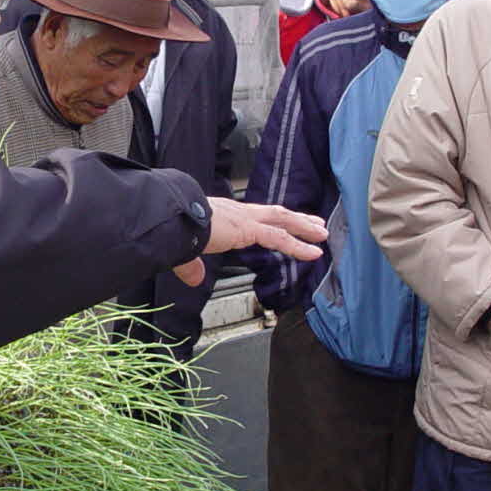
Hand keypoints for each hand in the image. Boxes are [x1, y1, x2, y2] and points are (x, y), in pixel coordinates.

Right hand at [172, 200, 327, 286]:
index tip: (285, 222)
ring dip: (304, 227)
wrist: (168, 220)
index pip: (255, 215)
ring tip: (322, 234)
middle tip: (316, 223)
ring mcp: (244, 218)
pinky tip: (313, 252)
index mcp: (224, 214)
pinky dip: (299, 245)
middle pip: (275, 213)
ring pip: (283, 220)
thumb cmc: (171, 230)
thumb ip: (191, 266)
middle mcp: (237, 211)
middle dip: (297, 218)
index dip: (273, 219)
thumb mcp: (184, 251)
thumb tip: (193, 279)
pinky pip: (279, 237)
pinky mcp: (248, 229)